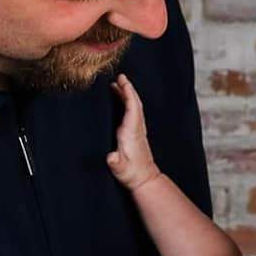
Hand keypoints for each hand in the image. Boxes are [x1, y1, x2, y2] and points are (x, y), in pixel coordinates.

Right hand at [107, 74, 159, 189]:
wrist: (143, 179)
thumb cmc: (131, 173)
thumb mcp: (120, 169)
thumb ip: (115, 162)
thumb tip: (111, 157)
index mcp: (132, 132)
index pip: (132, 107)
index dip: (128, 93)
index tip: (122, 81)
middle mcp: (136, 128)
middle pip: (134, 103)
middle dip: (128, 89)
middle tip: (119, 76)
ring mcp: (136, 130)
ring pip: (133, 106)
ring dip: (126, 94)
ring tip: (115, 84)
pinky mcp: (134, 133)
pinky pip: (130, 112)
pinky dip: (125, 103)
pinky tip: (117, 101)